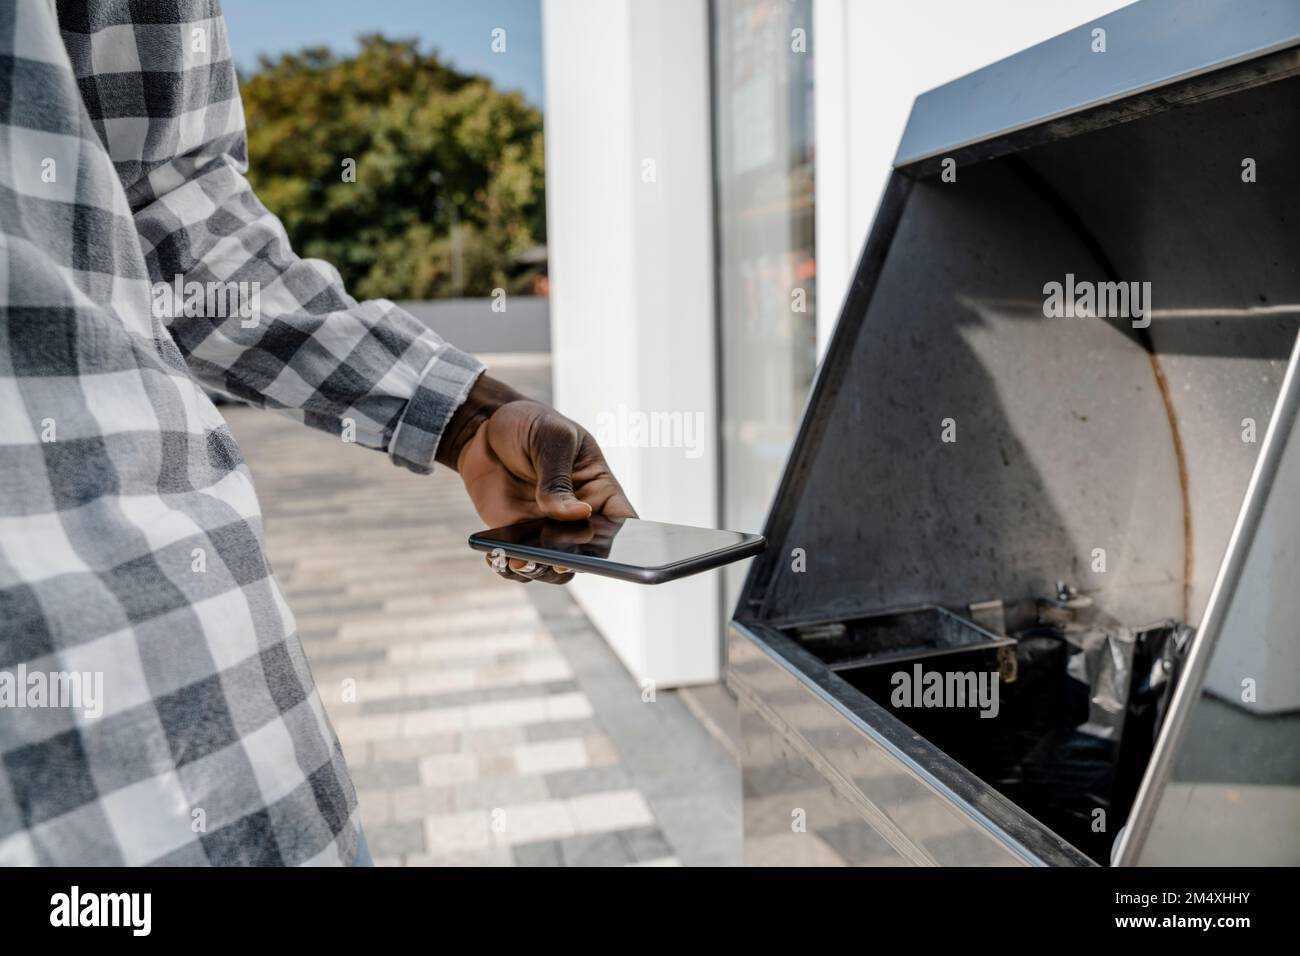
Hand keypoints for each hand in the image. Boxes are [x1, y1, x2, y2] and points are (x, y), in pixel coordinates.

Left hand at [437, 374, 635, 583]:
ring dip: (540, 570)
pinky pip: (523, 564)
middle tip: (550, 554)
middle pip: (592, 554)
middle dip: (573, 560)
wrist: (484, 427)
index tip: (604, 546)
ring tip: (517, 560)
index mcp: (600, 488)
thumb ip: (558, 478)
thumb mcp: (550, 439)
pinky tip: (497, 557)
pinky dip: (511, 568)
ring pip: (556, 567)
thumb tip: (578, 514)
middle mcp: (579, 516)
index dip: (626, 542)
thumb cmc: (529, 424)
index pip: (624, 522)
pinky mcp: (520, 537)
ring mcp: (549, 529)